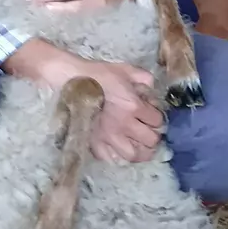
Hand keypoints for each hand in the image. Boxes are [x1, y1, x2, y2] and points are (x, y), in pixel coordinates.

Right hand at [3, 39, 162, 163]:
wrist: (70, 80)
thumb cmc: (97, 74)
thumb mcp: (125, 69)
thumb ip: (143, 78)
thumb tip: (152, 88)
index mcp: (134, 106)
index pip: (157, 120)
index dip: (157, 118)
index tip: (152, 115)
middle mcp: (124, 125)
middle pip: (150, 140)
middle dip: (153, 136)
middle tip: (148, 132)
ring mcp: (108, 137)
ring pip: (134, 155)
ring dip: (140, 152)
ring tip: (138, 146)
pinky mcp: (94, 143)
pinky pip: (110, 159)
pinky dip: (118, 156)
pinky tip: (119, 149)